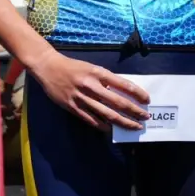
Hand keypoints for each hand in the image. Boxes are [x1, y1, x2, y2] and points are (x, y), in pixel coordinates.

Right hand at [28, 52, 150, 130]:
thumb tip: (122, 94)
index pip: (124, 85)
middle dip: (134, 111)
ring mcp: (81, 97)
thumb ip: (105, 80)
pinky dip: (103, 126)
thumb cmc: (73, 66)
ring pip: (106, 114)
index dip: (138, 94)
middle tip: (145, 117)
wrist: (48, 67)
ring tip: (134, 126)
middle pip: (118, 102)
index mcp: (98, 73)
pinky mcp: (72, 106)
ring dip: (123, 122)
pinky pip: (91, 119)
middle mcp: (91, 85)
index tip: (147, 100)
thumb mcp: (91, 68)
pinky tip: (111, 129)